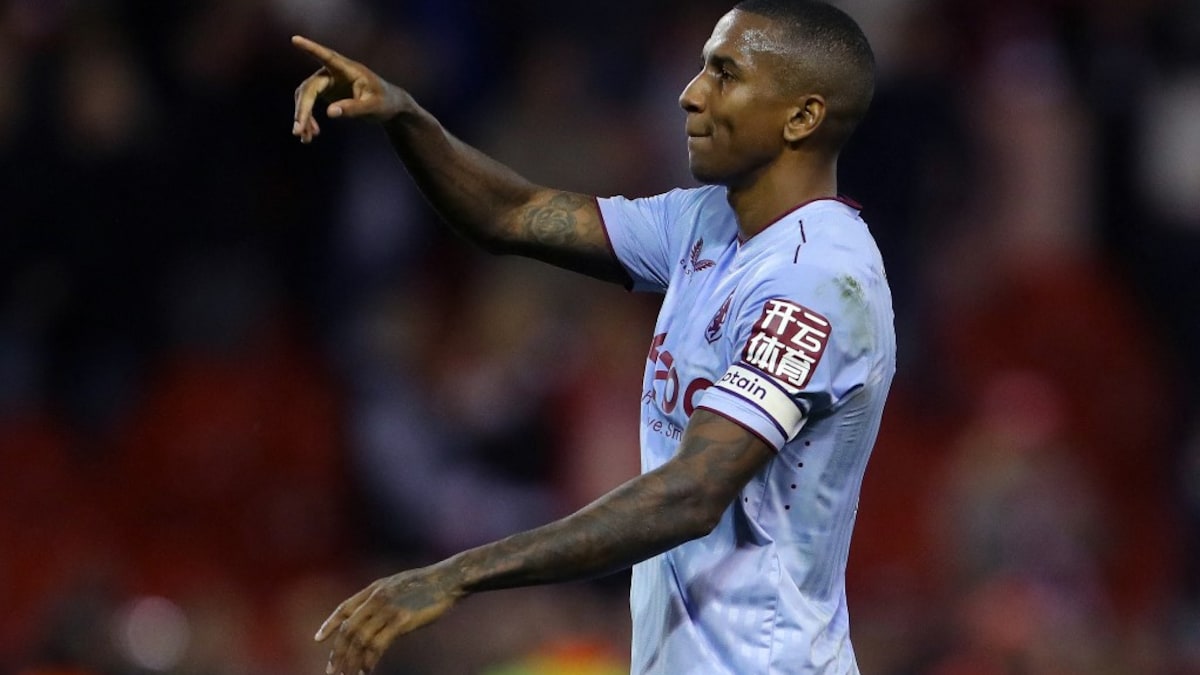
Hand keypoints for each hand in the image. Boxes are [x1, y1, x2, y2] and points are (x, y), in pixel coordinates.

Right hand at [291, 35, 409, 142]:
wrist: (389, 106)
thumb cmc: (385, 102)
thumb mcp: (373, 107)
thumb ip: (354, 108)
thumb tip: (330, 113)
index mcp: (348, 70)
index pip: (327, 57)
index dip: (311, 48)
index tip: (295, 39)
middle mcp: (333, 72)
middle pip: (310, 88)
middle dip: (302, 109)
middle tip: (298, 130)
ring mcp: (328, 81)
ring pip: (305, 97)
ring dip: (303, 117)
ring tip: (304, 138)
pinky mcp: (326, 92)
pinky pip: (309, 104)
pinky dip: (308, 119)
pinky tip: (310, 135)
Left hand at [314, 565, 463, 674]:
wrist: (449, 579)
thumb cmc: (429, 585)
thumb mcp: (399, 586)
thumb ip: (383, 599)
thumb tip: (374, 617)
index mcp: (374, 589)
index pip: (344, 608)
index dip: (329, 624)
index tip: (318, 639)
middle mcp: (376, 598)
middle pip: (349, 629)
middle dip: (338, 653)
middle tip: (333, 671)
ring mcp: (388, 609)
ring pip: (360, 640)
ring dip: (351, 662)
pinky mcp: (401, 620)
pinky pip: (378, 644)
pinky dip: (369, 660)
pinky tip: (366, 671)